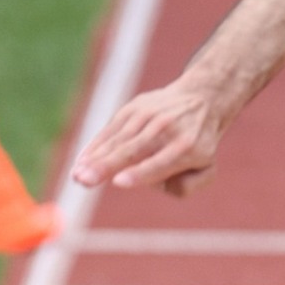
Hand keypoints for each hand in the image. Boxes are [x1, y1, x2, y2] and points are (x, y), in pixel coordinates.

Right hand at [70, 78, 224, 194]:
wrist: (201, 98)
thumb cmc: (199, 143)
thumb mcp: (207, 168)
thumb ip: (186, 186)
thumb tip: (154, 186)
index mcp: (187, 148)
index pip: (160, 163)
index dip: (140, 173)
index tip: (119, 182)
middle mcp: (166, 129)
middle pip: (133, 150)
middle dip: (107, 166)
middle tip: (85, 181)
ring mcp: (149, 115)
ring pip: (118, 139)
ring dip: (95, 159)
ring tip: (77, 176)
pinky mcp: (134, 108)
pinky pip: (111, 129)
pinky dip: (96, 146)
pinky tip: (81, 161)